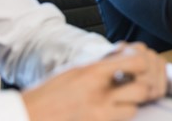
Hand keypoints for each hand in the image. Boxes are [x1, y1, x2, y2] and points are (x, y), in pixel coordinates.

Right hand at [22, 47, 165, 120]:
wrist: (29, 115)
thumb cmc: (48, 94)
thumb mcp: (75, 70)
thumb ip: (101, 65)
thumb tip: (124, 57)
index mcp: (92, 72)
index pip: (136, 61)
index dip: (142, 64)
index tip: (137, 67)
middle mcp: (99, 93)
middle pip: (142, 88)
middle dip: (141, 87)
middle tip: (132, 86)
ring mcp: (100, 114)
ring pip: (134, 109)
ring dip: (131, 106)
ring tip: (118, 102)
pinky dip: (119, 118)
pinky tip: (109, 113)